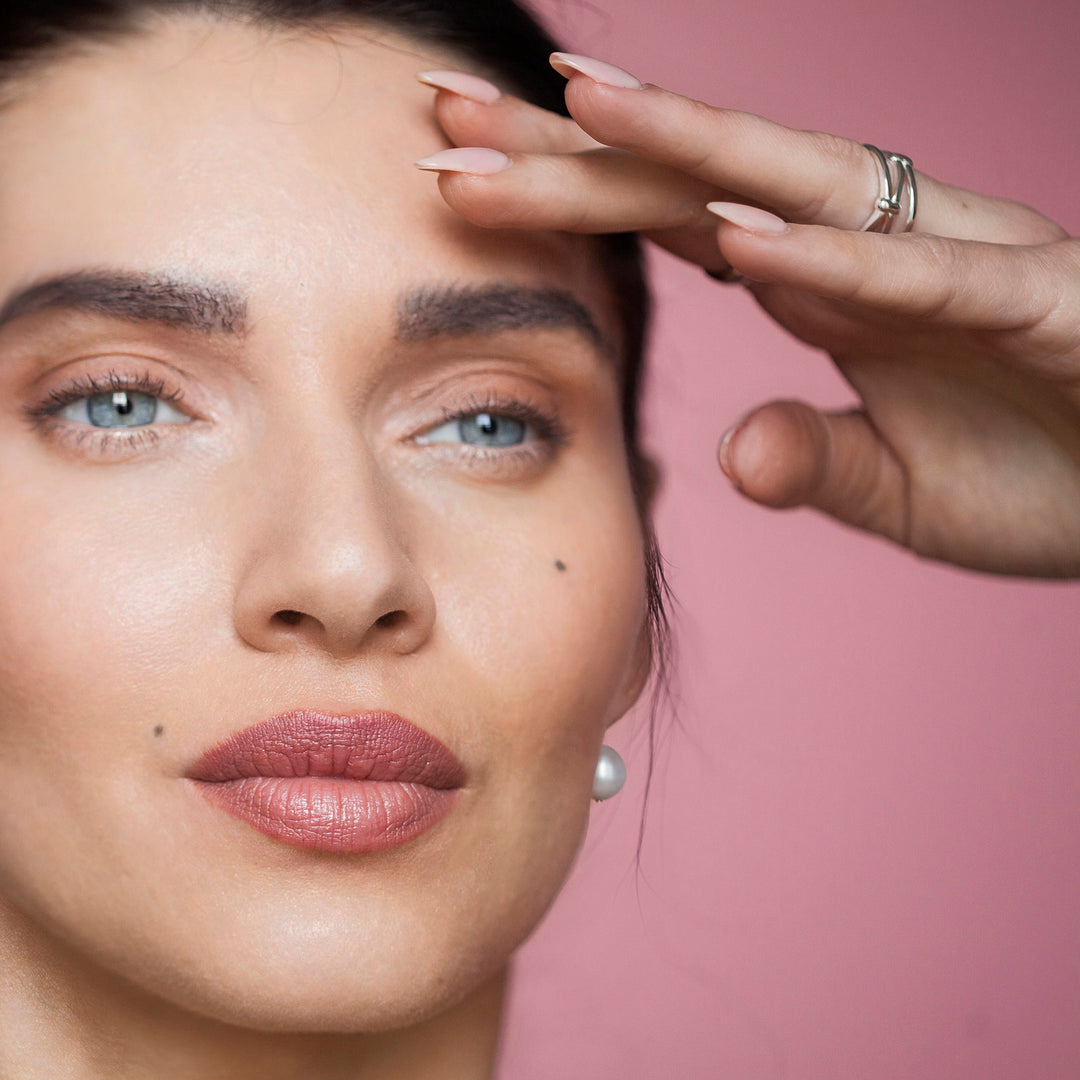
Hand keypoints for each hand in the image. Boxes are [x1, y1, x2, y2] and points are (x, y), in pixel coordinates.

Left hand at [415, 58, 1079, 577]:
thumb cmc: (1045, 474)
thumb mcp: (894, 486)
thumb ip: (807, 460)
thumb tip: (729, 450)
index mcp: (826, 286)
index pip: (668, 223)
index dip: (564, 196)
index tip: (454, 176)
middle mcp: (871, 249)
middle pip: (698, 182)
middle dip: (573, 147)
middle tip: (446, 110)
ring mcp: (948, 264)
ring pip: (797, 188)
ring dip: (685, 147)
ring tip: (576, 101)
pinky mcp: (1027, 301)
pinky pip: (912, 278)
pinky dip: (827, 260)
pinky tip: (737, 236)